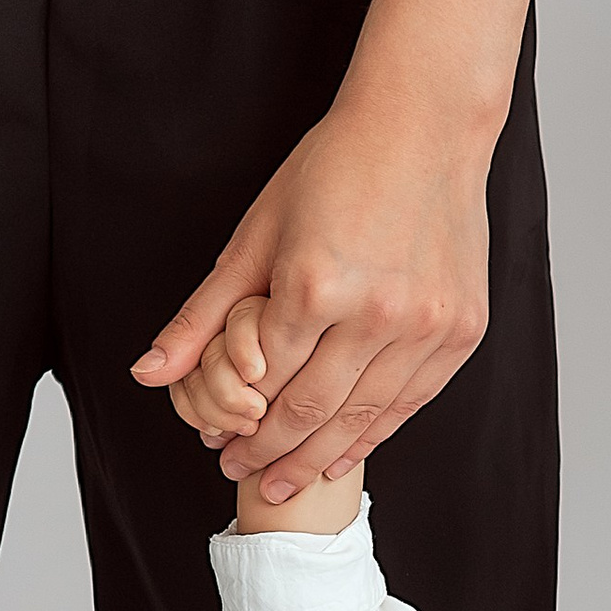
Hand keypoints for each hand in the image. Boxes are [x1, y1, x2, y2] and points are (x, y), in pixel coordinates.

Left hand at [131, 91, 494, 504]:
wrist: (424, 128)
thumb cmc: (334, 169)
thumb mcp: (255, 235)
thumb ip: (203, 315)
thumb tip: (148, 373)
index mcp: (316, 284)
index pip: (267, 382)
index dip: (238, 425)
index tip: (218, 448)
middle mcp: (378, 312)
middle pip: (314, 410)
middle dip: (274, 453)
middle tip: (248, 477)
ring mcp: (426, 324)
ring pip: (366, 416)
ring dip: (322, 457)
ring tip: (291, 482)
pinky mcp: (462, 328)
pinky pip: (413, 399)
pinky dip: (377, 432)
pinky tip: (348, 451)